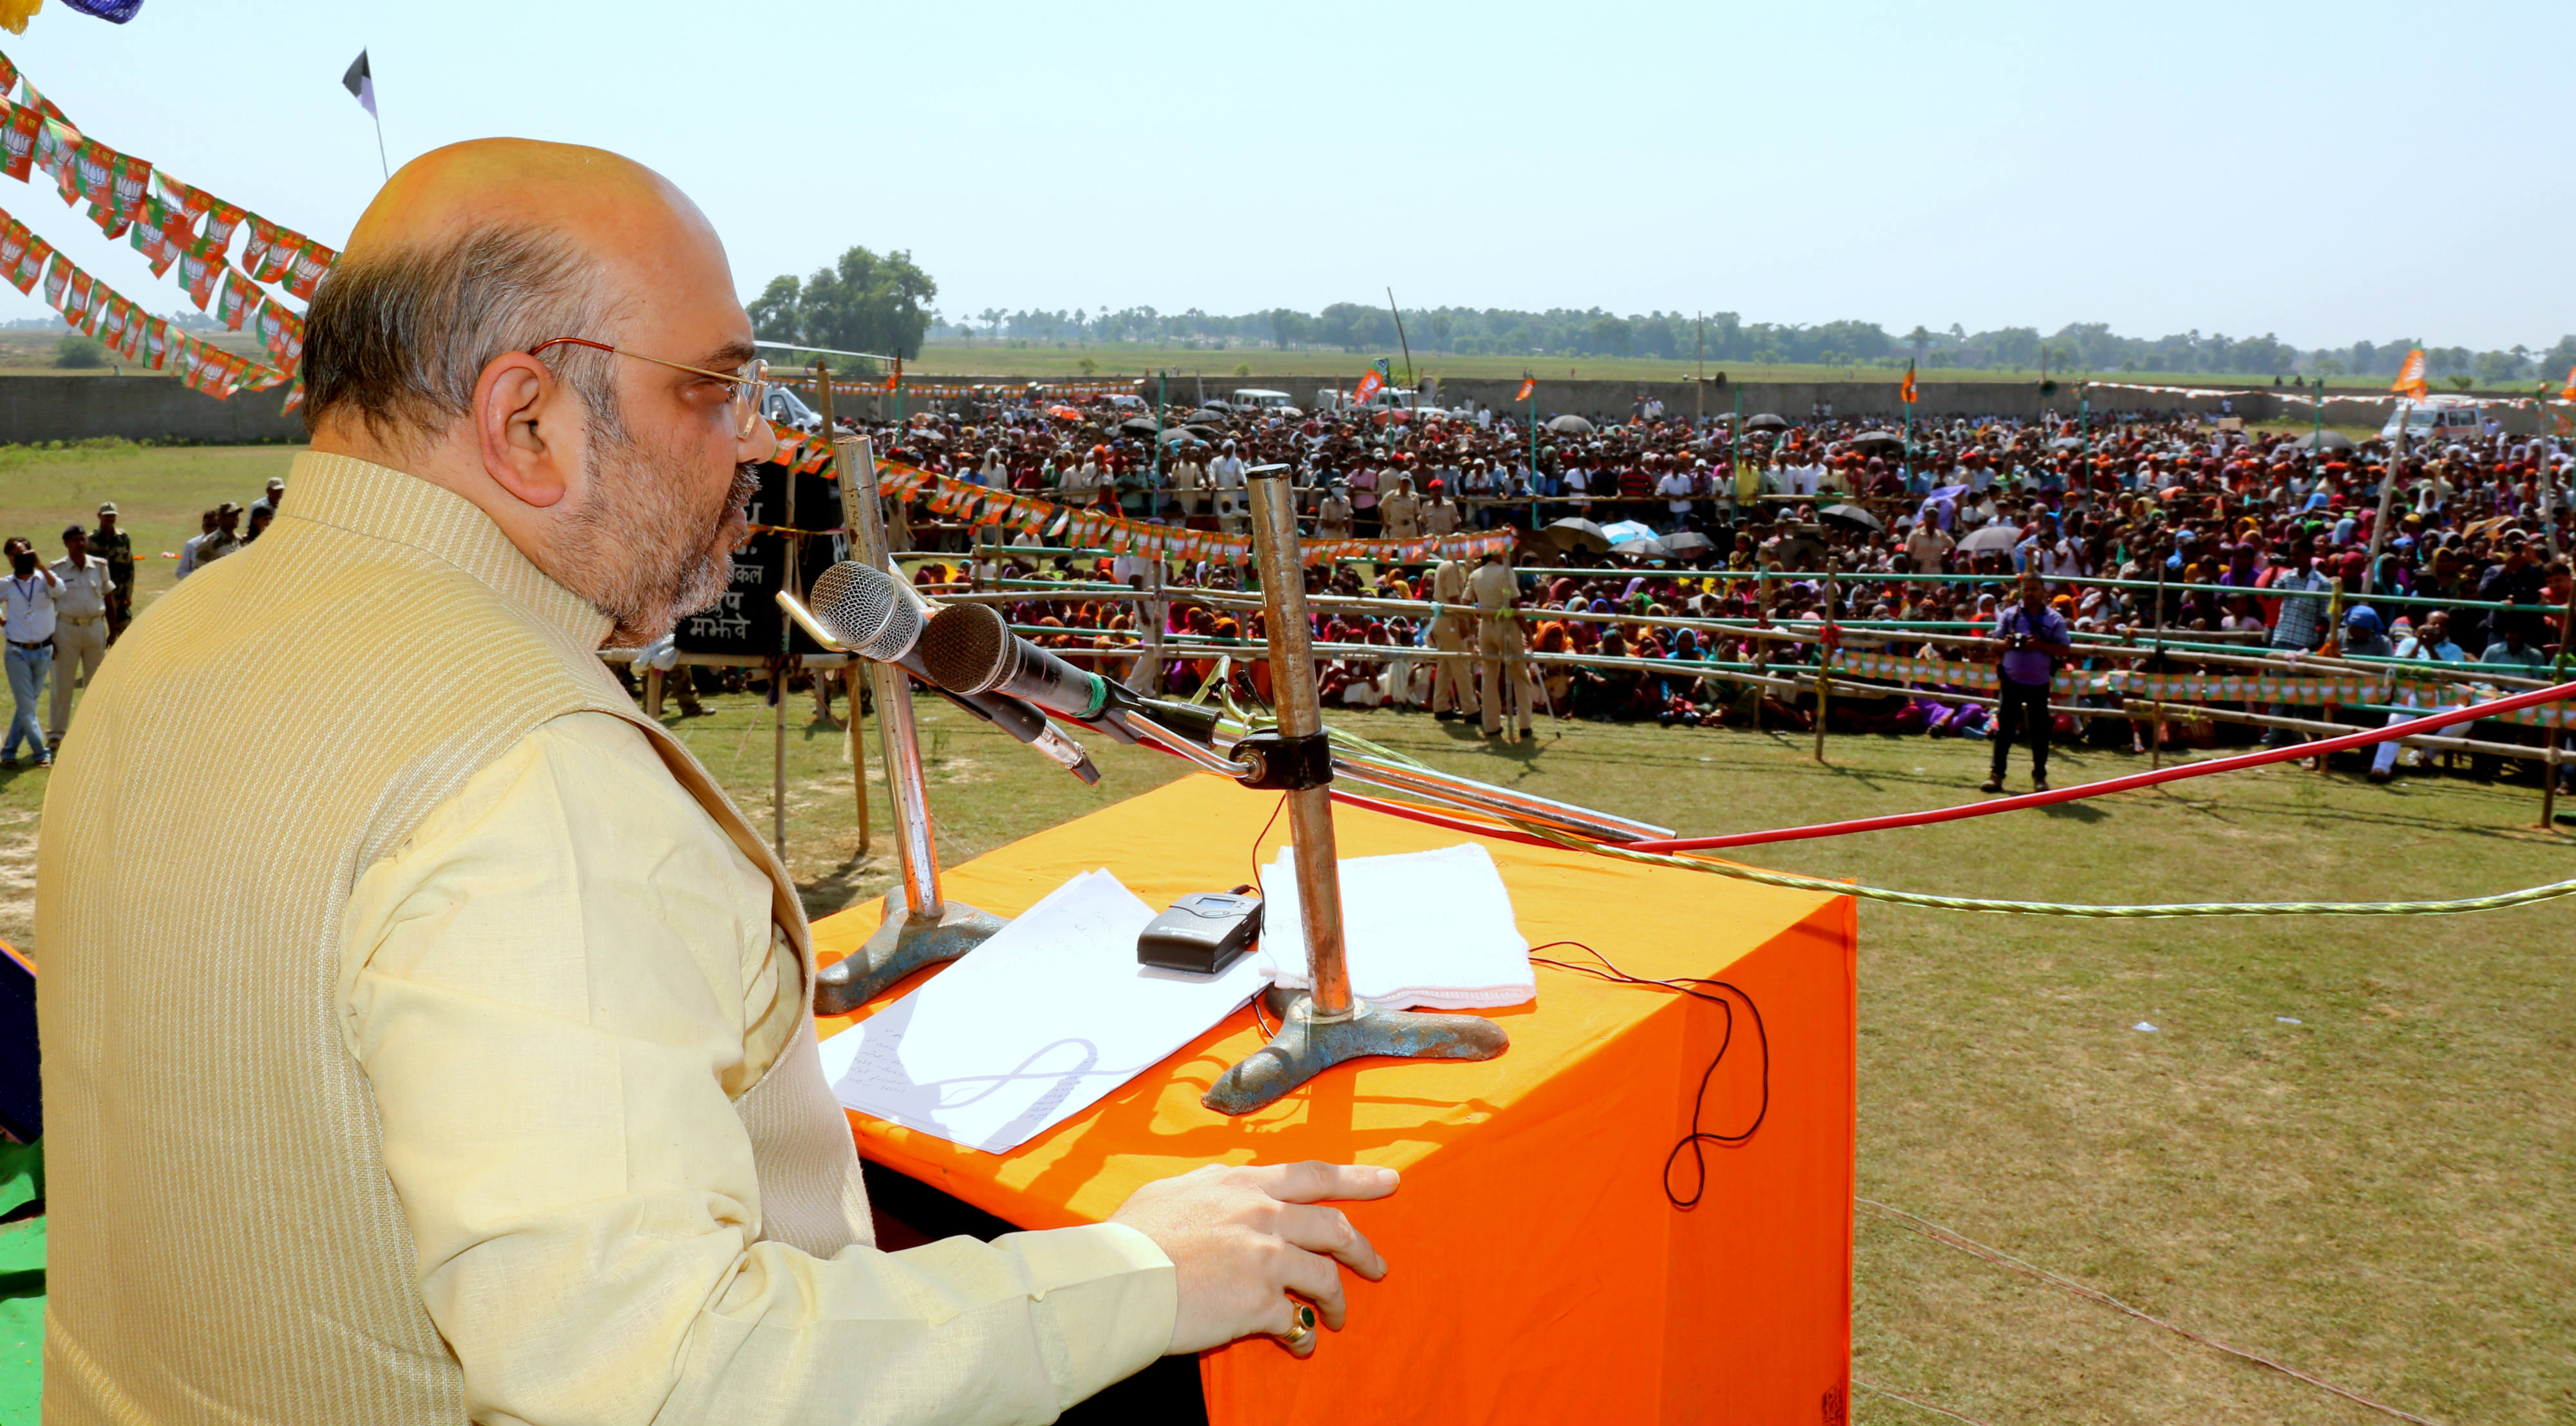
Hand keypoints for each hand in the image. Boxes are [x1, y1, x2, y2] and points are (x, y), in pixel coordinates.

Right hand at [1109, 1160, 1397, 1357]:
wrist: (1119, 1277)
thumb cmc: (1133, 1235)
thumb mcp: (1175, 1190)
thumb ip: (1210, 1187)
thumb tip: (1222, 1187)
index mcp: (1244, 1184)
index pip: (1313, 1175)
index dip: (1357, 1178)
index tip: (1390, 1180)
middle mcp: (1263, 1215)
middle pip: (1334, 1228)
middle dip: (1362, 1249)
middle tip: (1377, 1266)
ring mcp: (1266, 1258)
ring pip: (1325, 1277)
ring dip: (1337, 1300)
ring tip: (1337, 1317)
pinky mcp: (1259, 1302)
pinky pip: (1297, 1321)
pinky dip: (1304, 1335)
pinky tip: (1301, 1345)